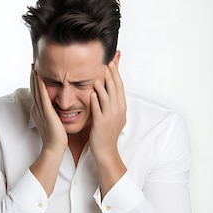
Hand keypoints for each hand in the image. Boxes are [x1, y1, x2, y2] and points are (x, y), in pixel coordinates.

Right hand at [30, 67, 67, 153]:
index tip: (35, 72)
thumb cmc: (56, 137)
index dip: (35, 82)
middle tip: (32, 65)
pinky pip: (43, 96)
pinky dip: (40, 86)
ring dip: (35, 78)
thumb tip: (55, 109)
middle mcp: (37, 109)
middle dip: (32, 77)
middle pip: (34, 89)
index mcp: (38, 111)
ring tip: (34, 67)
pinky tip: (40, 77)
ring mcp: (41, 111)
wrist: (55, 147)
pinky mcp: (47, 112)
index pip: (36, 93)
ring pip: (36, 91)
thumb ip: (52, 114)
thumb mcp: (53, 122)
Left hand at [89, 62, 126, 198]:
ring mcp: (110, 117)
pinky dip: (95, 100)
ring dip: (104, 85)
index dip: (116, 74)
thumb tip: (110, 89)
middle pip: (116, 89)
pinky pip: (98, 109)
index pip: (120, 86)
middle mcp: (118, 110)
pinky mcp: (101, 123)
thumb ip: (112, 102)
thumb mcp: (114, 115)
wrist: (106, 150)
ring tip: (99, 74)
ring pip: (108, 97)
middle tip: (107, 62)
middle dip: (112, 75)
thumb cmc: (107, 132)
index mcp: (121, 107)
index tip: (112, 62)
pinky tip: (91, 92)